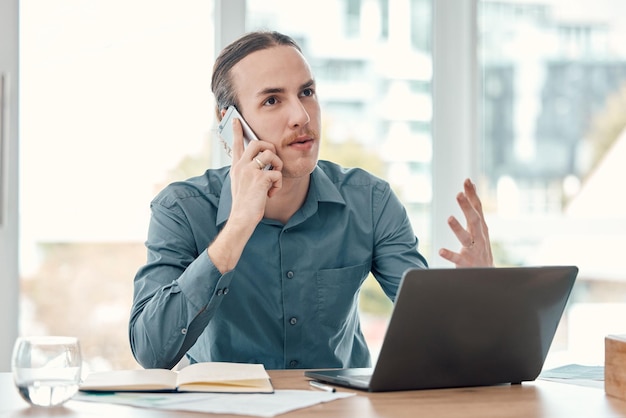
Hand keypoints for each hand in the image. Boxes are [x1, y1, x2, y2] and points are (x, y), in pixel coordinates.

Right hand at [207, 118, 282, 273]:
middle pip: (257, 142)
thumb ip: (246, 171)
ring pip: (270, 154)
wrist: (242, 218)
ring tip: (273, 180)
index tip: (234, 117)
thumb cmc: (244, 203)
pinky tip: (272, 193)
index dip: (236, 129)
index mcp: (236, 166)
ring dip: (277, 167)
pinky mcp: (260, 179)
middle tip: (272, 162)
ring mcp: (250, 171)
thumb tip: (260, 162)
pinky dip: (278, 184)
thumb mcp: (240, 184)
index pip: (236, 143)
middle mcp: (241, 166)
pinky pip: (277, 173)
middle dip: (269, 148)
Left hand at [438, 178, 493, 266]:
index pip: (477, 208)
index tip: (467, 181)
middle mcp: (479, 237)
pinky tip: (441, 251)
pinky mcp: (466, 263)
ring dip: (458, 228)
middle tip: (458, 195)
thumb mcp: (479, 228)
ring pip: (466, 238)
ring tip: (449, 218)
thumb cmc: (480, 248)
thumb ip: (473, 209)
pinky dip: (450, 254)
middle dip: (467, 207)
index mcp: (481, 228)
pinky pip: (458, 258)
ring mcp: (473, 250)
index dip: (472, 195)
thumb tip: (469, 187)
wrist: (487, 276)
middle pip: (474, 220)